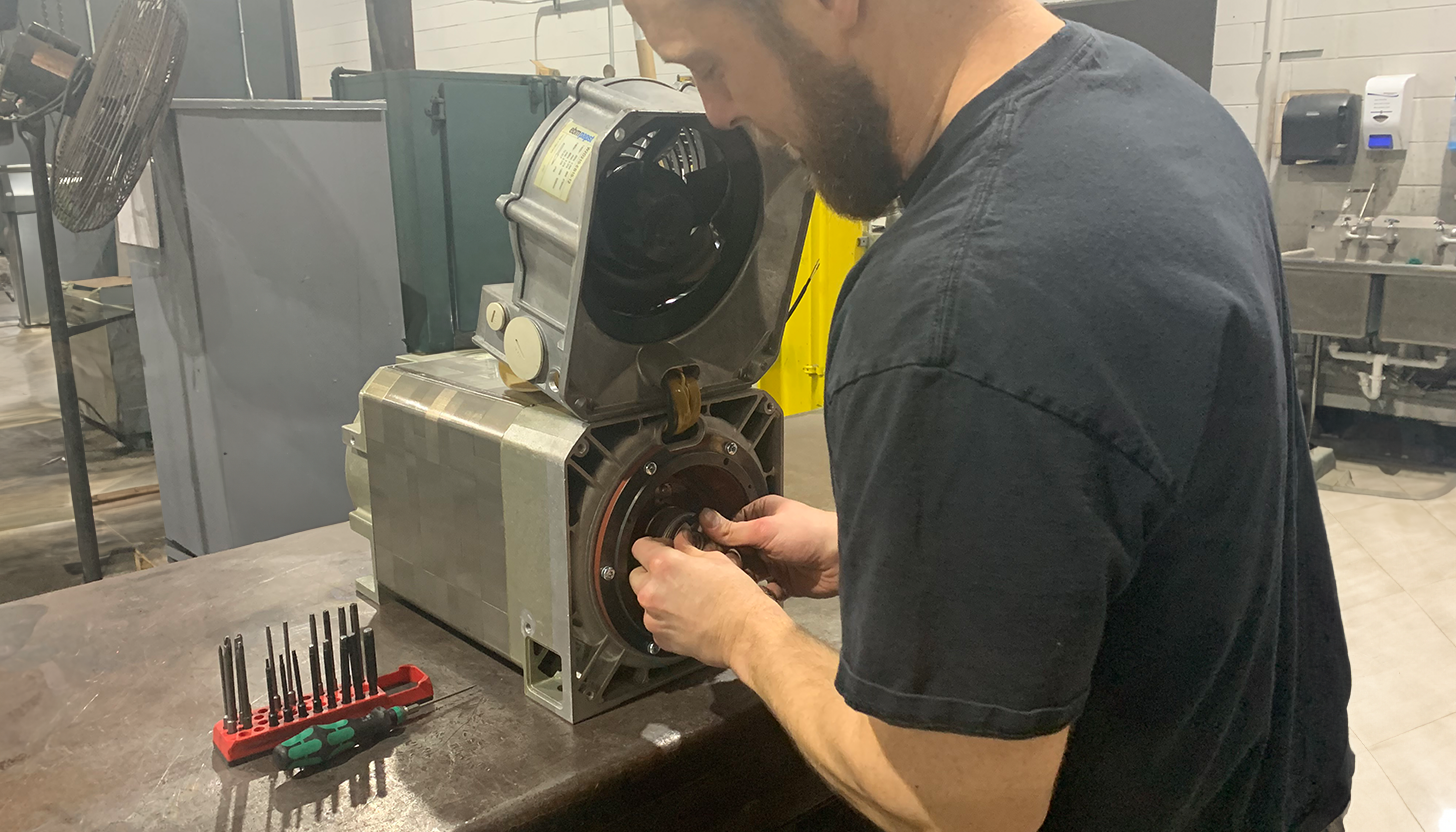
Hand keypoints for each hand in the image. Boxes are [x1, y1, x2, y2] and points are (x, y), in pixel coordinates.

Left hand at [630, 532, 788, 668]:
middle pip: (637, 574)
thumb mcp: (716, 561)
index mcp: (665, 565)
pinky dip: (666, 619)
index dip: (653, 545)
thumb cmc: (737, 599)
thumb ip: (690, 550)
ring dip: (659, 596)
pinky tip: (688, 616)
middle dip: (652, 572)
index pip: (640, 547)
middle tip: (676, 574)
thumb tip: (682, 543)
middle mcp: (653, 591)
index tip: (662, 548)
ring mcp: (654, 617)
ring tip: (686, 598)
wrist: (746, 633)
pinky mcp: (660, 637)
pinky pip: (655, 622)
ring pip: (645, 600)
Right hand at [700, 496, 839, 598]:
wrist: (840, 559)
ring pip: (747, 572)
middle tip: (726, 570)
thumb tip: (704, 518)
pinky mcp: (783, 580)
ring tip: (740, 584)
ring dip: (743, 579)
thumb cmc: (809, 533)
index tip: (706, 552)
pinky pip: (763, 589)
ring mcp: (774, 559)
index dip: (717, 540)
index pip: (730, 527)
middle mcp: (766, 536)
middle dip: (730, 563)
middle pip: (736, 551)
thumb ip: (733, 529)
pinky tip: (759, 593)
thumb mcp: (765, 529)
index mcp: (761, 514)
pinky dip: (760, 593)